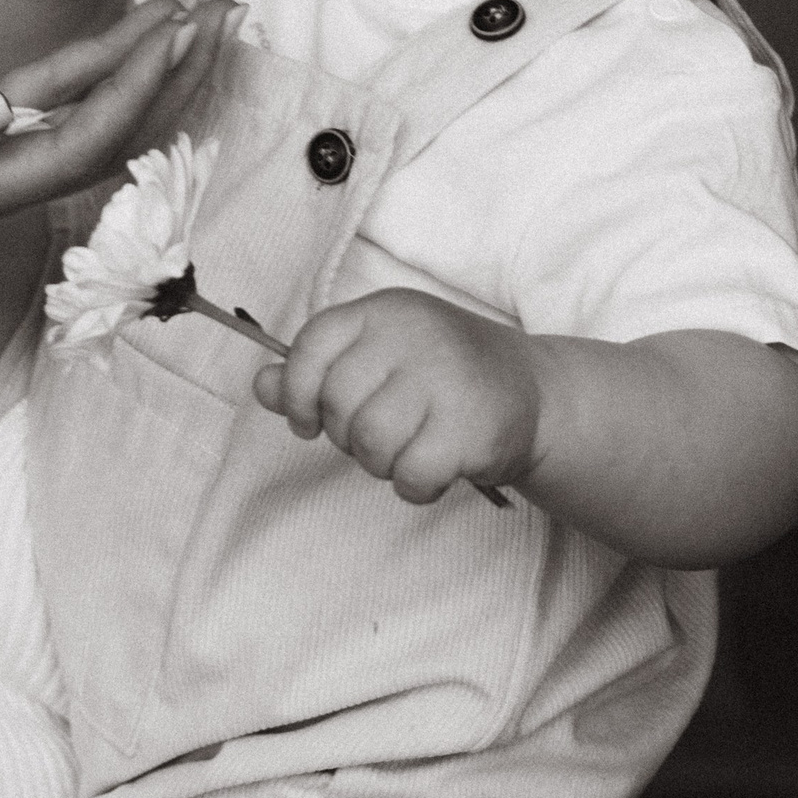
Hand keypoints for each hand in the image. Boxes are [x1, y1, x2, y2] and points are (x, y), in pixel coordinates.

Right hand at [0, 0, 227, 292]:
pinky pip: (41, 108)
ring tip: (190, 14)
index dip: (134, 86)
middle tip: (225, 12)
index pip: (78, 139)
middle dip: (167, 74)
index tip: (177, 27)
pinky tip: (113, 41)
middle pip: (103, 132)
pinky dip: (86, 71)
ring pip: (80, 118)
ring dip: (139, 69)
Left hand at [254, 288, 542, 503]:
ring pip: (371, 442)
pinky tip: (435, 470)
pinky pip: (412, 474)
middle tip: (381, 437)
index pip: (311, 346)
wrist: (536, 393)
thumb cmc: (442, 379)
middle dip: (348, 437)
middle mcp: (415, 334)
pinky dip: (415, 486)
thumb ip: (315, 372)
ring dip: (382, 464)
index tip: (309, 421)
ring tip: (409, 451)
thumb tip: (261, 385)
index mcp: (385, 311)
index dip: (298, 393)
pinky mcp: (473, 425)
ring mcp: (447, 376)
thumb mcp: (379, 359)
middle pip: (339, 402)